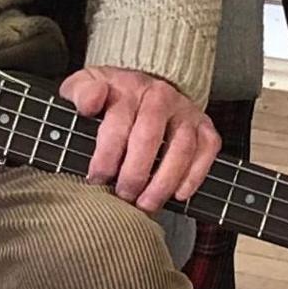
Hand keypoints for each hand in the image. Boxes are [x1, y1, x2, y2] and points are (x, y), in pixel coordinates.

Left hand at [60, 66, 219, 211]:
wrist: (148, 84)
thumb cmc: (112, 95)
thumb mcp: (85, 85)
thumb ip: (81, 91)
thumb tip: (90, 103)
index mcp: (129, 88)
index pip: (118, 122)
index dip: (106, 156)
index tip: (97, 179)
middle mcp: (161, 96)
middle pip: (149, 137)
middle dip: (135, 173)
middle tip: (123, 197)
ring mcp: (186, 111)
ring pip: (181, 148)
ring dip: (163, 181)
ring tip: (147, 204)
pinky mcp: (204, 126)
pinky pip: (206, 151)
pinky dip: (195, 175)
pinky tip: (178, 194)